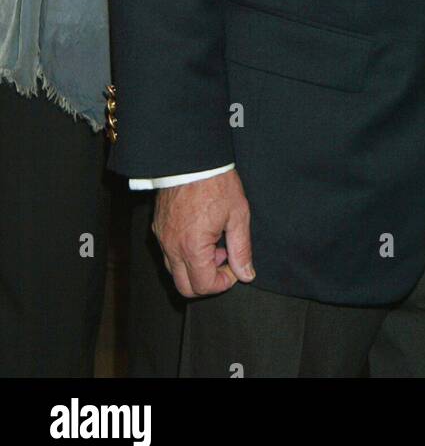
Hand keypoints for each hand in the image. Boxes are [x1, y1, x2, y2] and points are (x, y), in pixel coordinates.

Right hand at [153, 169, 254, 297]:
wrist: (193, 158)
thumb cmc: (215, 182)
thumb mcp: (238, 215)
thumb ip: (242, 249)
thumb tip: (246, 274)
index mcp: (192, 247)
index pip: (204, 286)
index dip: (223, 283)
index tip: (234, 268)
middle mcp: (172, 246)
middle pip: (184, 287)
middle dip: (207, 281)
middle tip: (224, 260)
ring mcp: (162, 237)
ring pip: (174, 270)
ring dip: (195, 266)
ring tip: (213, 243)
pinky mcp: (157, 227)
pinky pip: (168, 252)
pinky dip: (184, 253)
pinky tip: (200, 234)